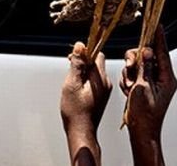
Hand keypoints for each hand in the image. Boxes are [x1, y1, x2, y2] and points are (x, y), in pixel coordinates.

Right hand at [60, 43, 111, 165]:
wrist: (81, 131)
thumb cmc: (75, 111)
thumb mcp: (72, 84)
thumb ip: (77, 64)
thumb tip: (80, 46)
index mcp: (100, 78)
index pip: (97, 54)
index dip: (84, 52)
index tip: (73, 58)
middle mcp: (105, 82)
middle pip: (96, 62)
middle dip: (83, 62)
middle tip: (71, 69)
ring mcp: (104, 89)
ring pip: (94, 71)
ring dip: (83, 71)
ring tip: (73, 81)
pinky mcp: (101, 95)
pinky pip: (94, 80)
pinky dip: (85, 79)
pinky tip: (77, 88)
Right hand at [120, 26, 176, 164]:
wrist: (141, 130)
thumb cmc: (145, 113)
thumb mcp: (143, 87)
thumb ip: (145, 67)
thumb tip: (148, 50)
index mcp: (166, 78)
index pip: (163, 52)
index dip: (158, 37)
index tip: (157, 24)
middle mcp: (161, 78)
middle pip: (147, 56)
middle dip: (135, 61)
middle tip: (130, 67)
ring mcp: (153, 82)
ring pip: (138, 64)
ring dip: (130, 72)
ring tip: (129, 86)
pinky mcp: (144, 85)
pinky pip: (133, 74)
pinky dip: (128, 80)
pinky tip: (128, 90)